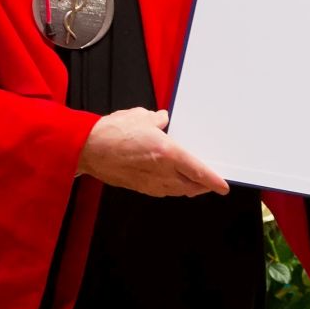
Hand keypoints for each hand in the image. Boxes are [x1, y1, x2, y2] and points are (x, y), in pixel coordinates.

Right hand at [77, 108, 228, 197]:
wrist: (86, 149)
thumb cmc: (112, 132)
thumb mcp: (140, 117)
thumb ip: (157, 120)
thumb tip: (162, 120)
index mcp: (167, 153)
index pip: (198, 171)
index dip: (213, 180)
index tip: (223, 186)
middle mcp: (162, 172)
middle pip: (190, 186)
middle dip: (202, 187)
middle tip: (209, 183)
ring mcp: (149, 183)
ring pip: (176, 191)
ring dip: (187, 188)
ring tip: (193, 184)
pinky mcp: (137, 187)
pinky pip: (161, 191)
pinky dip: (170, 189)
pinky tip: (170, 183)